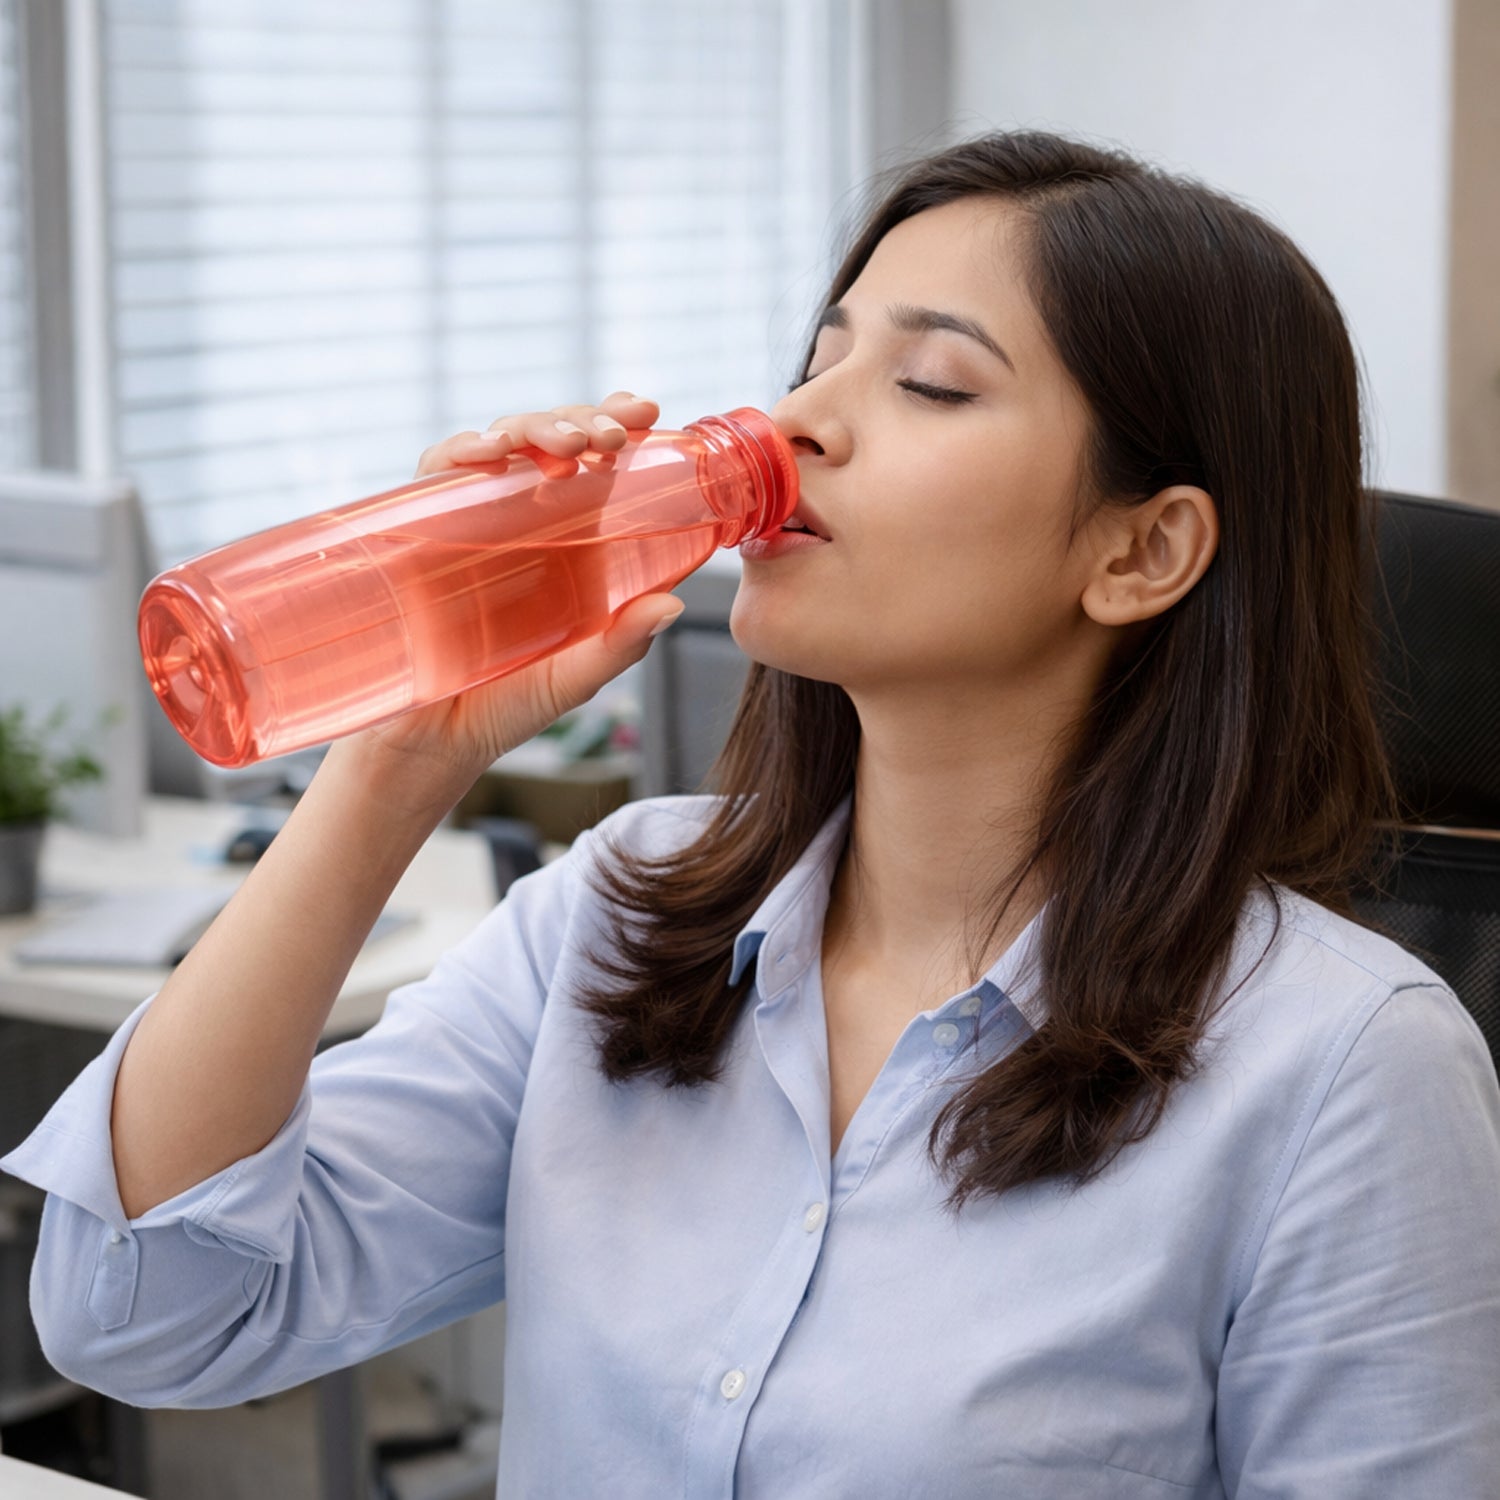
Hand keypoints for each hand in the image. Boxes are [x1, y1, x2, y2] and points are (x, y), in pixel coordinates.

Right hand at [330, 393, 681, 808]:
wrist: (428, 741)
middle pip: (557, 439)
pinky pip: (440, 472)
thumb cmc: (506, 707)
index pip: (603, 464)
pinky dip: (462, 450)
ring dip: (538, 428)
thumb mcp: (573, 679)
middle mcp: (528, 519)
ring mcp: (475, 518)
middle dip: (585, 420)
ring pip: (506, 442)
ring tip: (567, 447)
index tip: (649, 413)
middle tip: (611, 437)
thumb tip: (673, 606)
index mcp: (576, 541)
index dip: (622, 425)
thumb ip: (621, 646)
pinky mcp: (423, 528)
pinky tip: (487, 454)